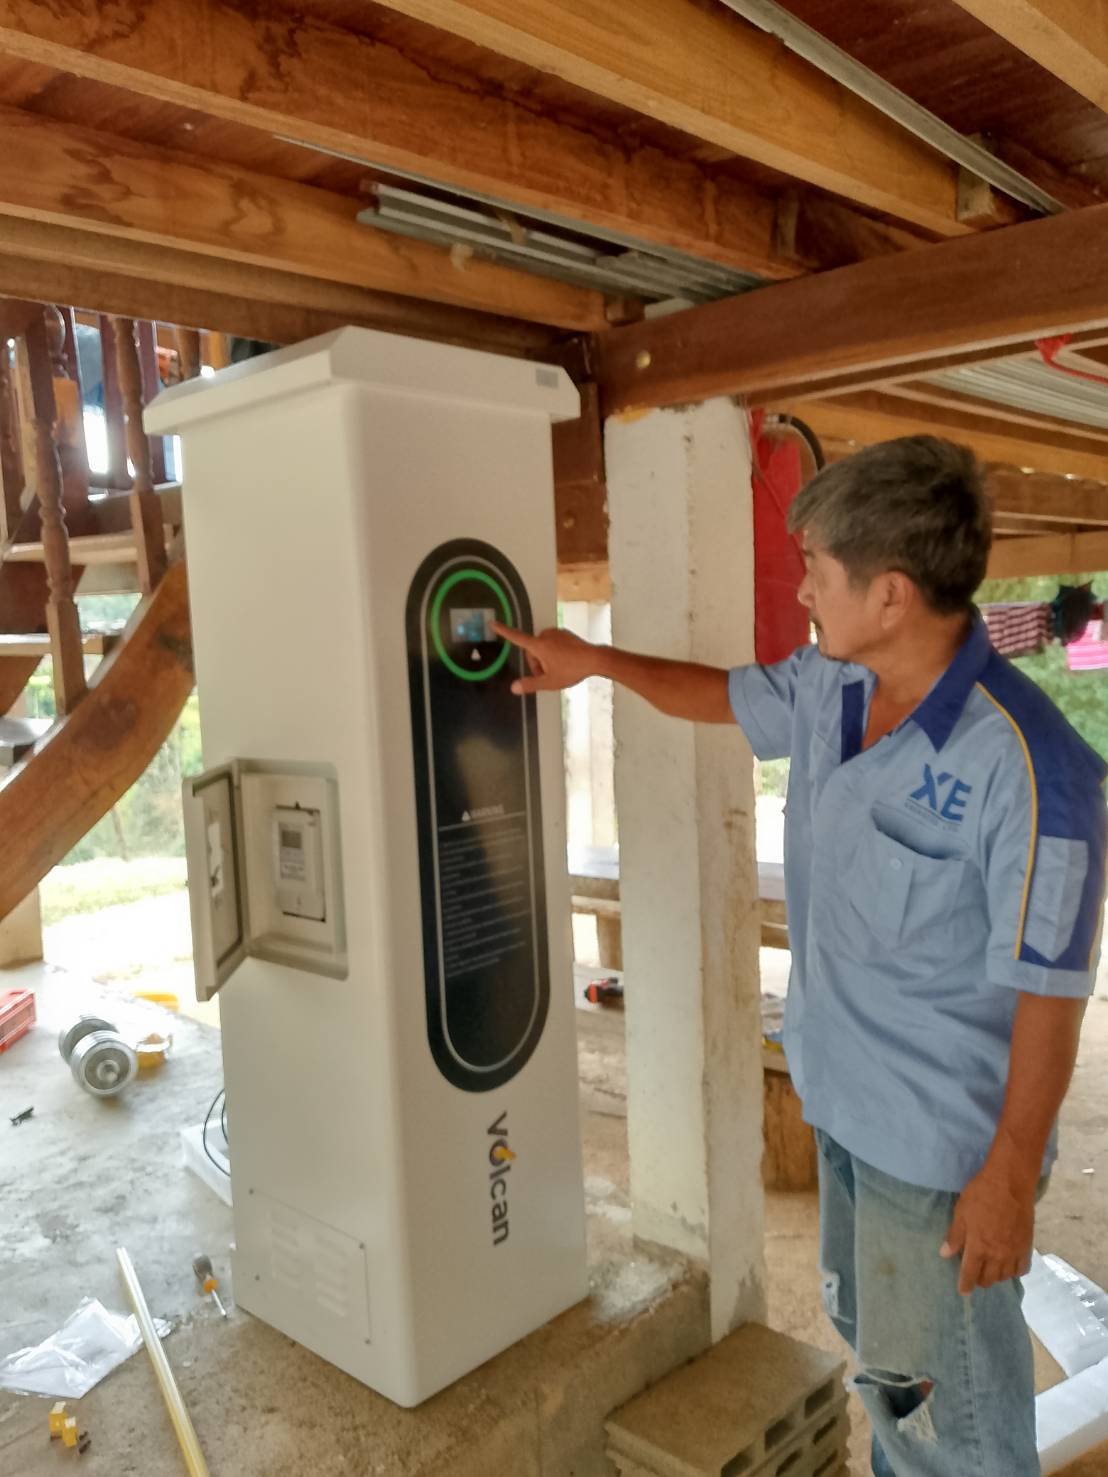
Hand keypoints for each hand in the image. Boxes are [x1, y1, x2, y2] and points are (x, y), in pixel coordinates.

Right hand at [490, 621, 598, 694]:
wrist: (595, 659)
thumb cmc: (572, 670)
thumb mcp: (550, 682)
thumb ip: (531, 684)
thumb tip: (514, 688)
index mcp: (539, 645)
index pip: (516, 638)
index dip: (504, 631)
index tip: (493, 623)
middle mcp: (545, 635)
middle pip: (532, 650)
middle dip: (536, 662)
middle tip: (548, 675)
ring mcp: (556, 633)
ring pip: (542, 647)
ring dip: (545, 658)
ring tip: (558, 669)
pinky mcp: (565, 633)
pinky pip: (553, 643)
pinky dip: (554, 653)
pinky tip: (565, 662)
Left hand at [940, 1165, 1034, 1293]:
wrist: (1010, 1183)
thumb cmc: (981, 1194)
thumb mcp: (961, 1212)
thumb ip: (955, 1236)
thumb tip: (945, 1254)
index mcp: (978, 1247)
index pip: (970, 1274)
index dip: (965, 1285)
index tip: (963, 1292)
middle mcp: (997, 1255)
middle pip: (988, 1279)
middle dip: (980, 1281)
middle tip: (975, 1276)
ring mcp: (1013, 1252)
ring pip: (1004, 1276)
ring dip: (996, 1277)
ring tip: (990, 1271)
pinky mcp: (1027, 1246)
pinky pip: (1021, 1268)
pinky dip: (1013, 1271)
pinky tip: (1009, 1267)